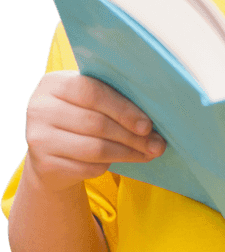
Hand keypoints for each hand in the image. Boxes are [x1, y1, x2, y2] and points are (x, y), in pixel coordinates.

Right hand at [25, 71, 165, 192]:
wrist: (48, 153)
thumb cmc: (79, 118)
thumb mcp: (88, 101)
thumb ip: (113, 98)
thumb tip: (152, 120)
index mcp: (54, 83)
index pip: (92, 92)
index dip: (123, 109)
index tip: (148, 125)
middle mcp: (40, 109)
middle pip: (96, 123)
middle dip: (132, 136)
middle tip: (157, 144)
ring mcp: (38, 138)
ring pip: (95, 149)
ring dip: (128, 153)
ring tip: (148, 154)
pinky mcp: (43, 165)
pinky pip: (88, 167)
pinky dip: (110, 165)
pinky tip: (123, 161)